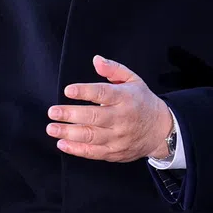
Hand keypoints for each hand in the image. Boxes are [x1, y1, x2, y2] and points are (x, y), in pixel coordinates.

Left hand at [47, 55, 172, 162]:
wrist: (161, 130)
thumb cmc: (141, 102)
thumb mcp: (133, 81)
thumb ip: (113, 69)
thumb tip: (96, 59)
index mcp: (126, 98)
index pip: (103, 94)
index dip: (85, 92)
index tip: (68, 90)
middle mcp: (122, 118)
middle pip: (94, 117)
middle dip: (70, 114)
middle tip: (52, 112)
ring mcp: (118, 137)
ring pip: (91, 136)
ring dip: (69, 133)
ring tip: (52, 128)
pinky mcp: (114, 152)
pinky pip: (94, 152)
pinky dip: (76, 149)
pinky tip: (62, 143)